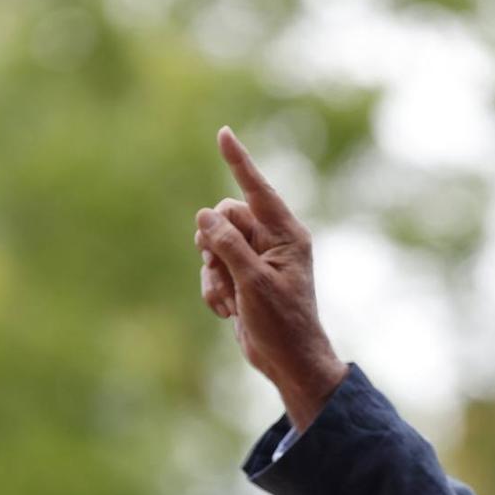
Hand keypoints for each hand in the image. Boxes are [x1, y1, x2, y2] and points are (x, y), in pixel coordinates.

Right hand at [195, 126, 349, 430]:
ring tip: (230, 299)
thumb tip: (206, 214)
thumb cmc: (281, 323)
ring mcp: (257, 260)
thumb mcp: (254, 282)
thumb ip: (229, 244)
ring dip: (213, 273)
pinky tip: (228, 312)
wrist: (287, 361)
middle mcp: (273, 241)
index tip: (224, 133)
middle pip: (226, 217)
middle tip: (222, 268)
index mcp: (287, 235)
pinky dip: (213, 289)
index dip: (239, 162)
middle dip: (215, 244)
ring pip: (213, 244)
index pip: (257, 190)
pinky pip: (213, 269)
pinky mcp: (243, 278)